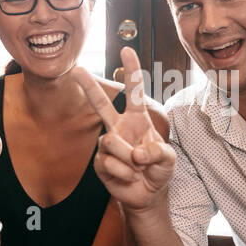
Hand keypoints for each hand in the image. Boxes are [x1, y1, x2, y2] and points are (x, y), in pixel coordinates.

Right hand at [74, 47, 175, 211]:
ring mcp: (107, 144)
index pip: (135, 92)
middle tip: (77, 69)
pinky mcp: (99, 162)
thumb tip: (136, 153)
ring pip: (112, 142)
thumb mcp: (168, 159)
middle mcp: (119, 127)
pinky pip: (108, 162)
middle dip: (89, 86)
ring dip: (129, 160)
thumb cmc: (159, 170)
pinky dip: (124, 173)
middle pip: (101, 104)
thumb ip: (159, 152)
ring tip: (138, 168)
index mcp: (138, 120)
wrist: (147, 195)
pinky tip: (129, 177)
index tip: (126, 50)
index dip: (131, 71)